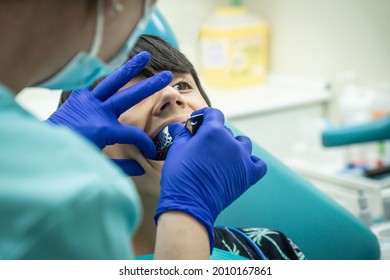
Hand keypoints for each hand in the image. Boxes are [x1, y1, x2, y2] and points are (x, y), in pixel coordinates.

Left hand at [46, 51, 172, 175]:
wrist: (43, 148)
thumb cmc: (71, 158)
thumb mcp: (99, 165)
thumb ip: (121, 167)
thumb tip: (141, 169)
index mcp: (106, 130)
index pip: (134, 135)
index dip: (146, 144)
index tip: (151, 152)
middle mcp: (99, 111)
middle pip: (130, 96)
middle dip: (150, 86)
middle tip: (167, 76)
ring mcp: (88, 101)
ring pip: (113, 81)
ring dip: (129, 68)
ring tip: (145, 55)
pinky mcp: (78, 98)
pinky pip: (96, 85)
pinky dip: (107, 78)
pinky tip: (116, 71)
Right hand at [154, 107, 266, 250]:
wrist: (190, 204)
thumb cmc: (181, 176)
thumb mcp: (176, 150)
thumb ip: (181, 135)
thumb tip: (178, 127)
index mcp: (213, 131)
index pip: (214, 114)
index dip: (205, 115)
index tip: (197, 122)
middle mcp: (231, 142)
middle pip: (225, 130)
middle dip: (214, 134)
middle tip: (202, 146)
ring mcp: (243, 158)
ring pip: (243, 143)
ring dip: (233, 146)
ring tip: (222, 156)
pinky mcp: (249, 175)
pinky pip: (258, 163)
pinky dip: (251, 162)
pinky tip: (241, 165)